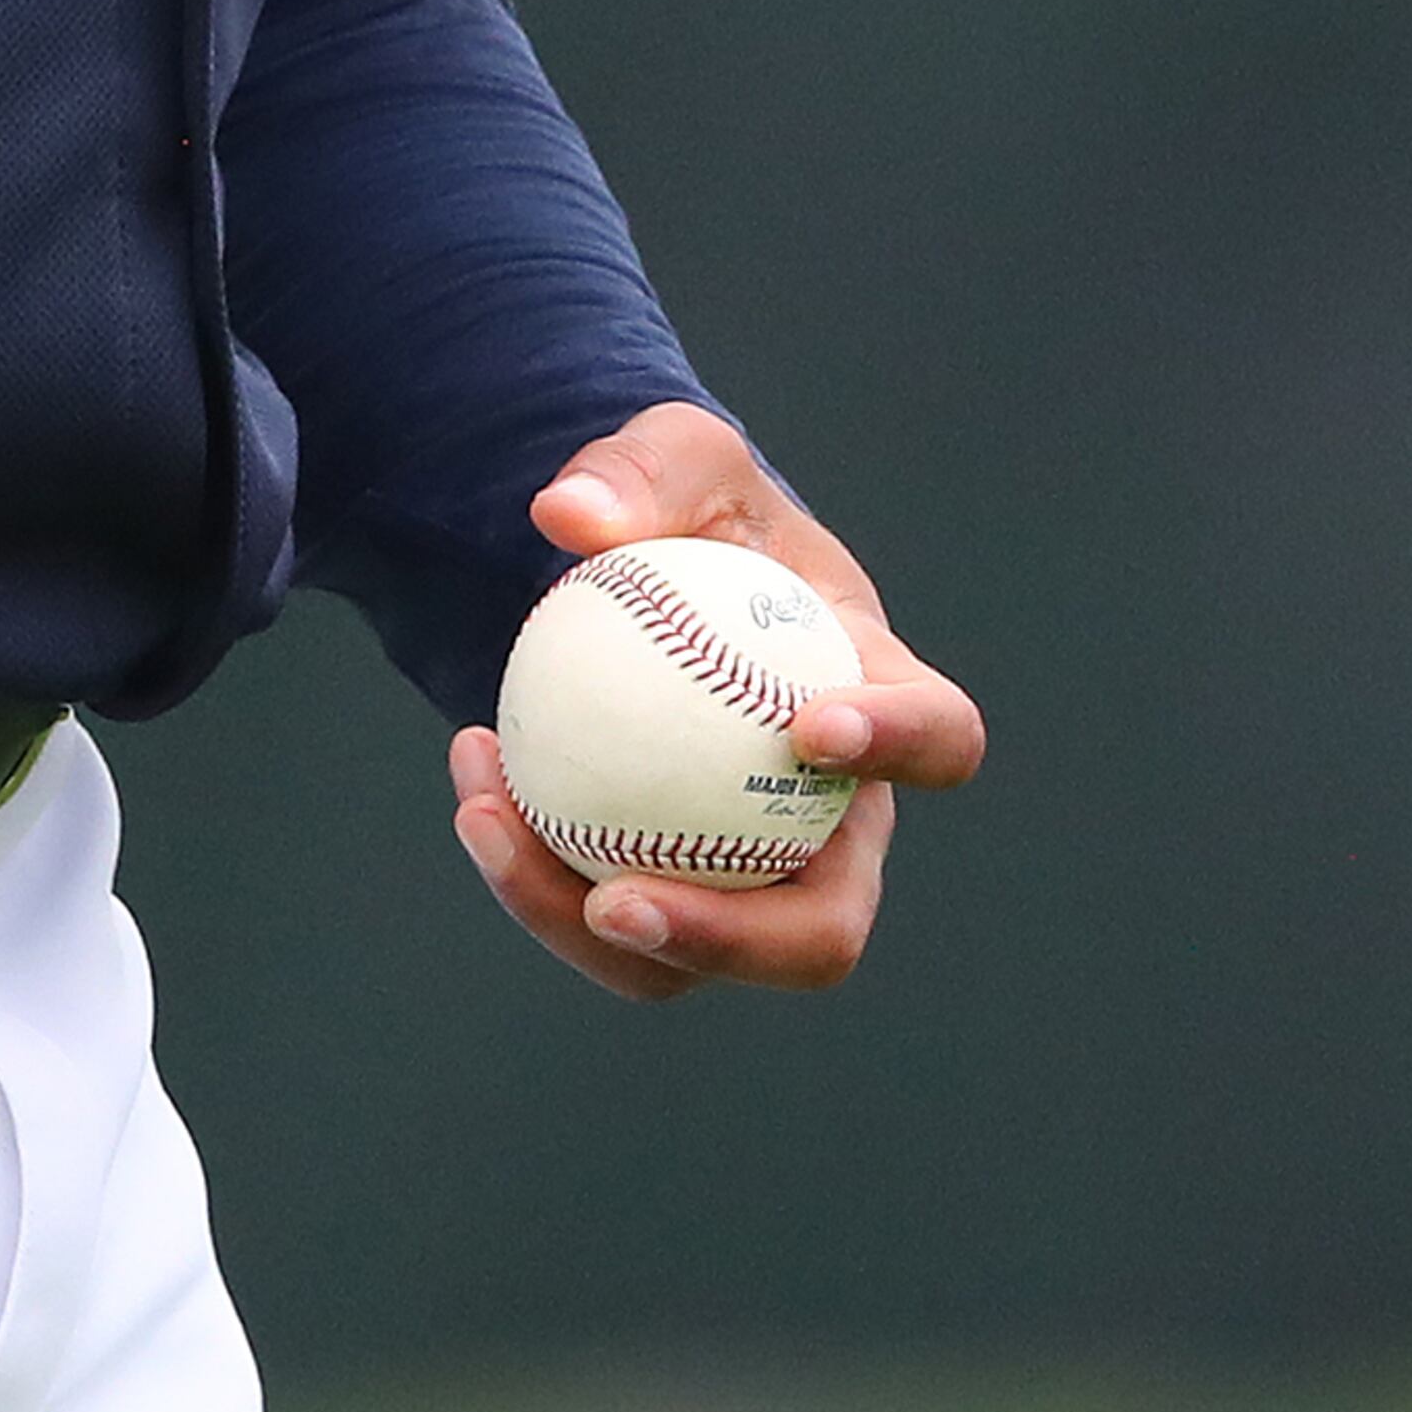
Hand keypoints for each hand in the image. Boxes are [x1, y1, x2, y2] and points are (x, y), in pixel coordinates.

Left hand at [447, 400, 983, 1005]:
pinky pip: (609, 923)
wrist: (644, 583)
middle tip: (618, 896)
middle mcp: (838, 818)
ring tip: (489, 819)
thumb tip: (569, 518)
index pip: (938, 738)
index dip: (900, 748)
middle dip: (736, 941)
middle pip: (826, 928)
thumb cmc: (693, 517)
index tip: (808, 728)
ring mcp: (760, 875)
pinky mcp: (676, 897)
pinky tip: (473, 785)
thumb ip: (639, 470)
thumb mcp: (676, 458)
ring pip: (698, 953)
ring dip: (582, 917)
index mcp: (881, 698)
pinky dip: (533, 874)